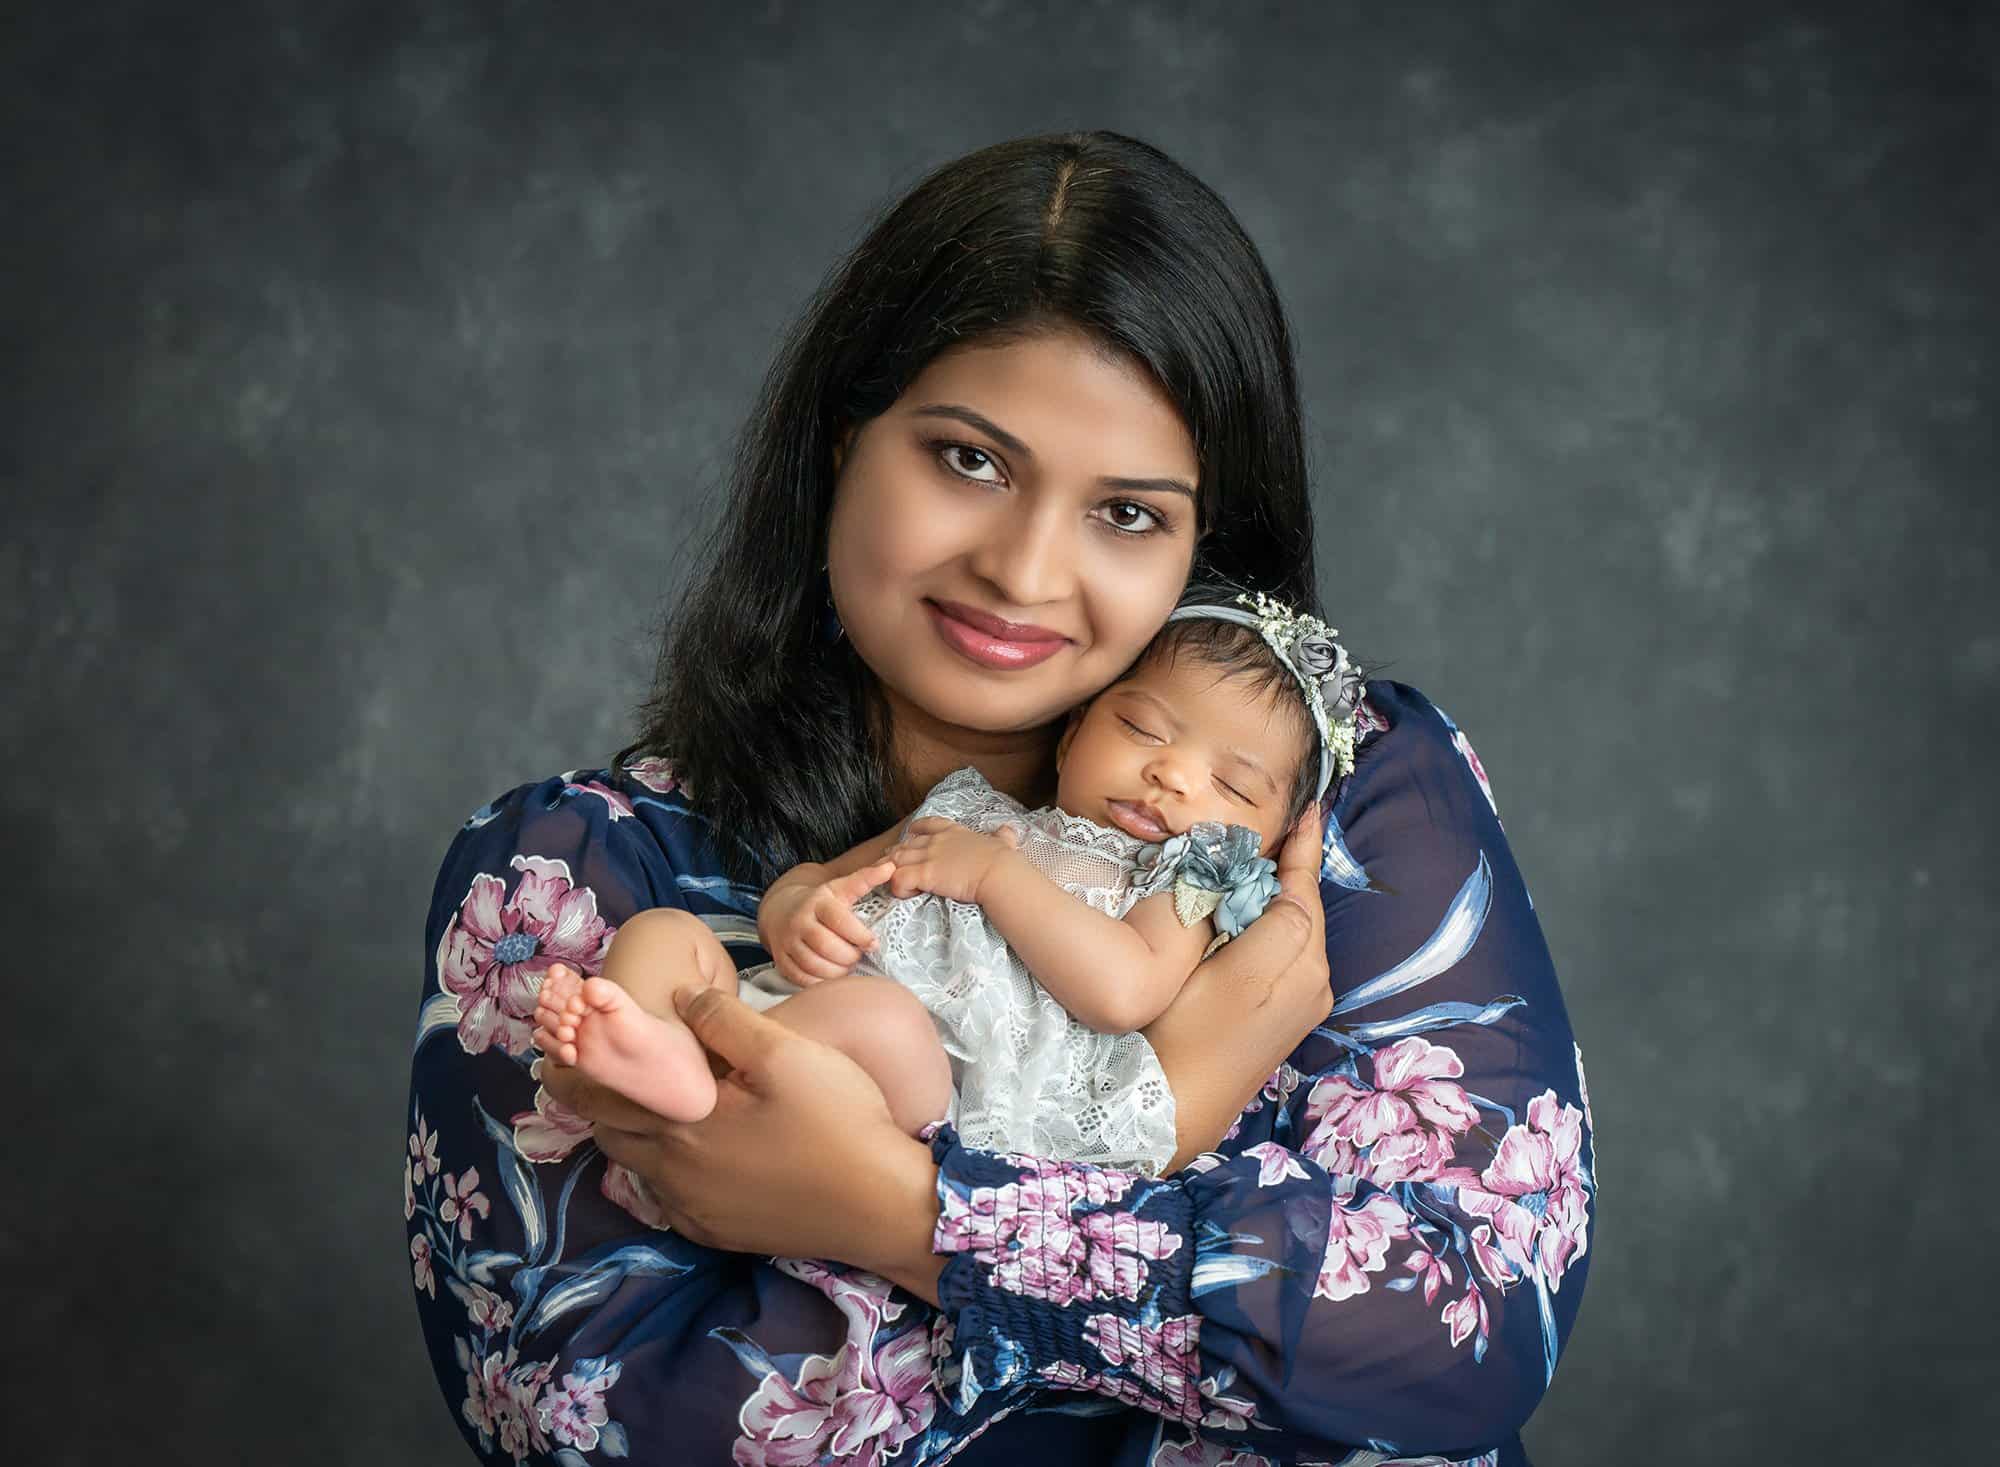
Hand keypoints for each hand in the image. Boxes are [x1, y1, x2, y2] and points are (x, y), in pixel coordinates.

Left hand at [585, 986, 946, 1302]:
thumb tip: (677, 1000)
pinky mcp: (717, 1233)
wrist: (880, 1205)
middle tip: (586, 1075)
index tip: (551, 1052)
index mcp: (681, 1121)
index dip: (570, 1071)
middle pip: (609, 1134)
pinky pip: (668, 1200)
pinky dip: (661, 1172)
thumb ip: (723, 1020)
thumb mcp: (784, 1052)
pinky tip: (683, 1155)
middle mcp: (673, 1172)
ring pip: (636, 1168)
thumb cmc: (835, 1120)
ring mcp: (694, 1209)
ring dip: (627, 1135)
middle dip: (590, 1103)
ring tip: (637, 1107)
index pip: (599, 1095)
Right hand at [756, 861, 894, 984]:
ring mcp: (788, 942)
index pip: (839, 920)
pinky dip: (819, 982)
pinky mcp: (781, 960)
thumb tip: (891, 866)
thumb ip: (865, 878)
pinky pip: (801, 978)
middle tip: (858, 956)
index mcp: (817, 902)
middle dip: (849, 956)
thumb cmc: (820, 902)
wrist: (780, 910)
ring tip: (847, 966)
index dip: (860, 935)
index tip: (873, 943)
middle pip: (827, 946)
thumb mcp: (840, 887)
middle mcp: (799, 921)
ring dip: (837, 972)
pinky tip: (830, 976)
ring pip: (814, 965)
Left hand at [885, 816, 1020, 903]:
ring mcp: (928, 856)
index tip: (911, 835)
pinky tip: (905, 893)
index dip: (915, 830)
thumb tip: (1009, 830)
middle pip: (905, 844)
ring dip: (893, 871)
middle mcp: (936, 841)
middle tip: (894, 867)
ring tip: (897, 883)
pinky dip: (897, 886)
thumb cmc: (1002, 861)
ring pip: (896, 859)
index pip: (928, 824)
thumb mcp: (1003, 843)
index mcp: (953, 832)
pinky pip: (898, 878)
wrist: (998, 873)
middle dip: (897, 855)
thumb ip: (1002, 836)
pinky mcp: (924, 873)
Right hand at [1144, 803, 1332, 1170]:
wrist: (1173, 1109)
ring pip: (1295, 930)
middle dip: (1292, 867)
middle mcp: (1314, 984)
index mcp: (1302, 965)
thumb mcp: (1225, 971)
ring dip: (1281, 894)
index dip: (1303, 847)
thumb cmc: (1184, 1033)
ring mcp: (1300, 1005)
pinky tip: (1250, 913)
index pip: (1304, 889)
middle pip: (1303, 908)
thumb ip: (1269, 926)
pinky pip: (1286, 954)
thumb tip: (1284, 889)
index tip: (1311, 806)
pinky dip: (1273, 925)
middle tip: (1279, 823)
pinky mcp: (1283, 1019)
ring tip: (1261, 858)